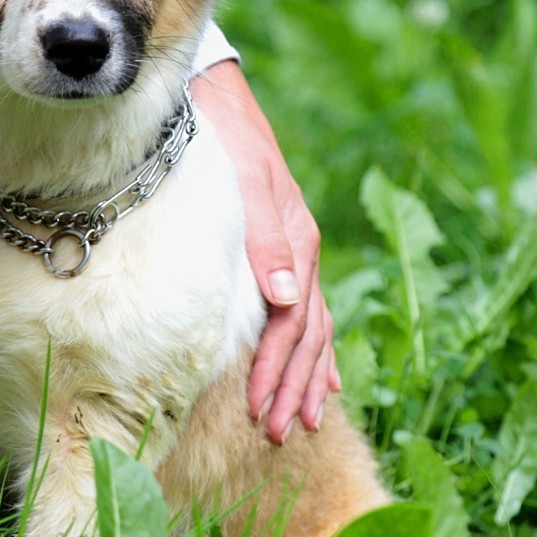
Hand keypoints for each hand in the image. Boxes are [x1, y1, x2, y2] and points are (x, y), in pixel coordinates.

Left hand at [190, 62, 340, 444]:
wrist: (217, 102)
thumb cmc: (224, 143)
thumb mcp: (245, 185)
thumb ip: (265, 239)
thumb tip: (285, 298)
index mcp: (295, 244)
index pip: (291, 324)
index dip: (276, 370)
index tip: (260, 410)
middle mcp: (302, 254)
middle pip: (306, 336)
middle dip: (292, 388)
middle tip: (279, 434)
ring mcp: (296, 254)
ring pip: (312, 329)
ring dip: (306, 378)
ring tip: (302, 421)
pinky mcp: (285, 252)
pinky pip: (309, 312)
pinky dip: (315, 350)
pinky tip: (320, 377)